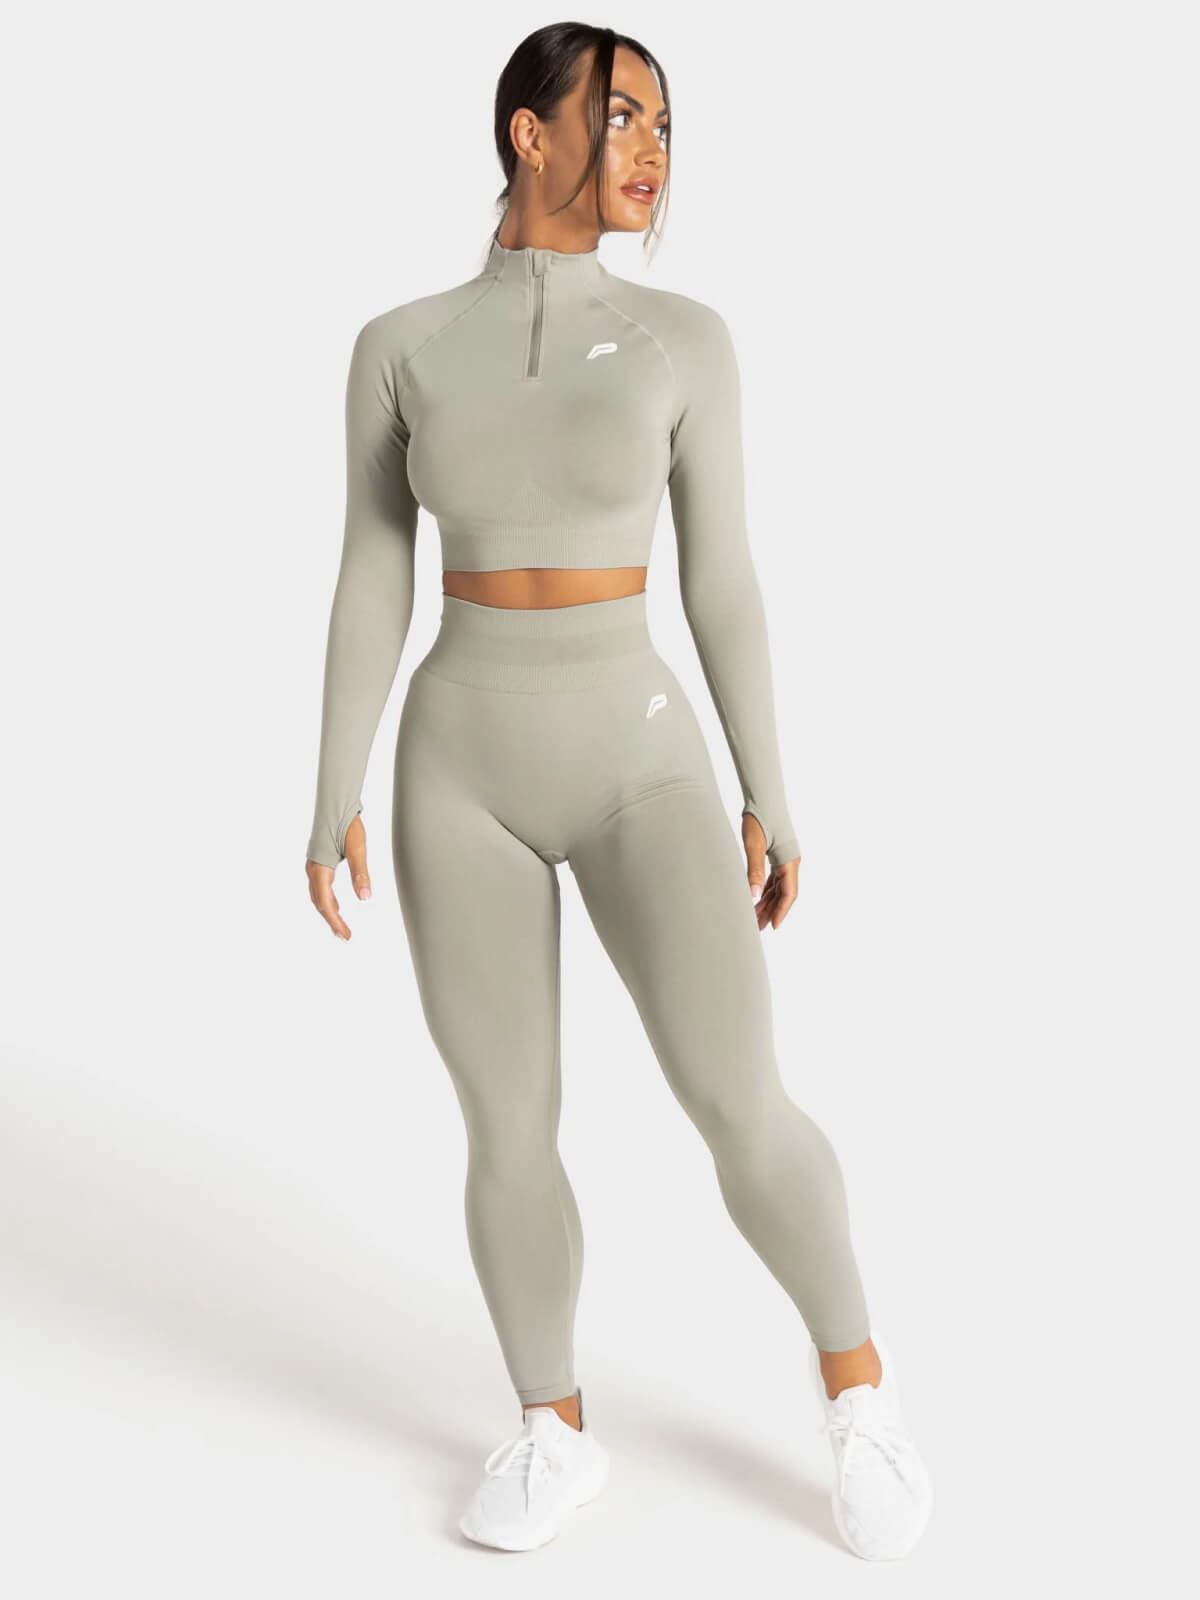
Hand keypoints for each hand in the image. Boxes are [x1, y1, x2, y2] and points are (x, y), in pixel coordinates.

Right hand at [306, 813, 371, 939]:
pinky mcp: (318, 862)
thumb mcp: (358, 849)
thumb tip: (366, 897)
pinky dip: (327, 899)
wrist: (336, 804)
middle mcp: (313, 869)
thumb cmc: (347, 824)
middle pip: (319, 903)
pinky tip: (335, 904)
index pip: (325, 903)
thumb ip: (361, 874)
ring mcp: (314, 865)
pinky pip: (320, 887)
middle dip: (332, 921)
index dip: (335, 921)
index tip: (346, 936)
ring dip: (329, 912)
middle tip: (345, 936)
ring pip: (318, 896)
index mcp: (321, 868)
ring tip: (341, 926)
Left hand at [741, 812, 799, 930]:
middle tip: (758, 927)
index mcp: (789, 861)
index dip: (781, 911)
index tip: (772, 926)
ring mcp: (785, 858)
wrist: (763, 798)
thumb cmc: (759, 819)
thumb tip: (752, 897)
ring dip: (768, 902)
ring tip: (755, 917)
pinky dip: (765, 890)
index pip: (789, 893)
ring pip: (778, 887)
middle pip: (784, 893)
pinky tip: (757, 899)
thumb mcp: (754, 846)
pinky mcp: (777, 854)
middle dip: (772, 910)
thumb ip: (753, 871)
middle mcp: (791, 861)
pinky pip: (774, 878)